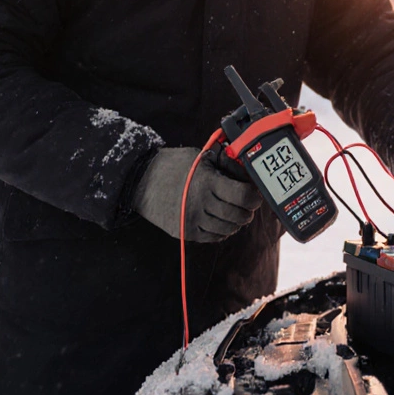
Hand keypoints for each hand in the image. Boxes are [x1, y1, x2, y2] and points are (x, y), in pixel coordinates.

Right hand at [133, 147, 261, 241]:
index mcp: (207, 182)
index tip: (254, 193)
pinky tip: (221, 221)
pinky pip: (213, 237)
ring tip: (235, 213)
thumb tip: (246, 174)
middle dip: (247, 210)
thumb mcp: (199, 157)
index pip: (243, 195)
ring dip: (236, 222)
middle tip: (248, 204)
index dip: (253, 196)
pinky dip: (222, 231)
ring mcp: (192, 220)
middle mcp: (201, 204)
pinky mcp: (185, 232)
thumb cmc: (172, 165)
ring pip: (228, 229)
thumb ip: (223, 166)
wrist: (139, 180)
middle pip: (238, 215)